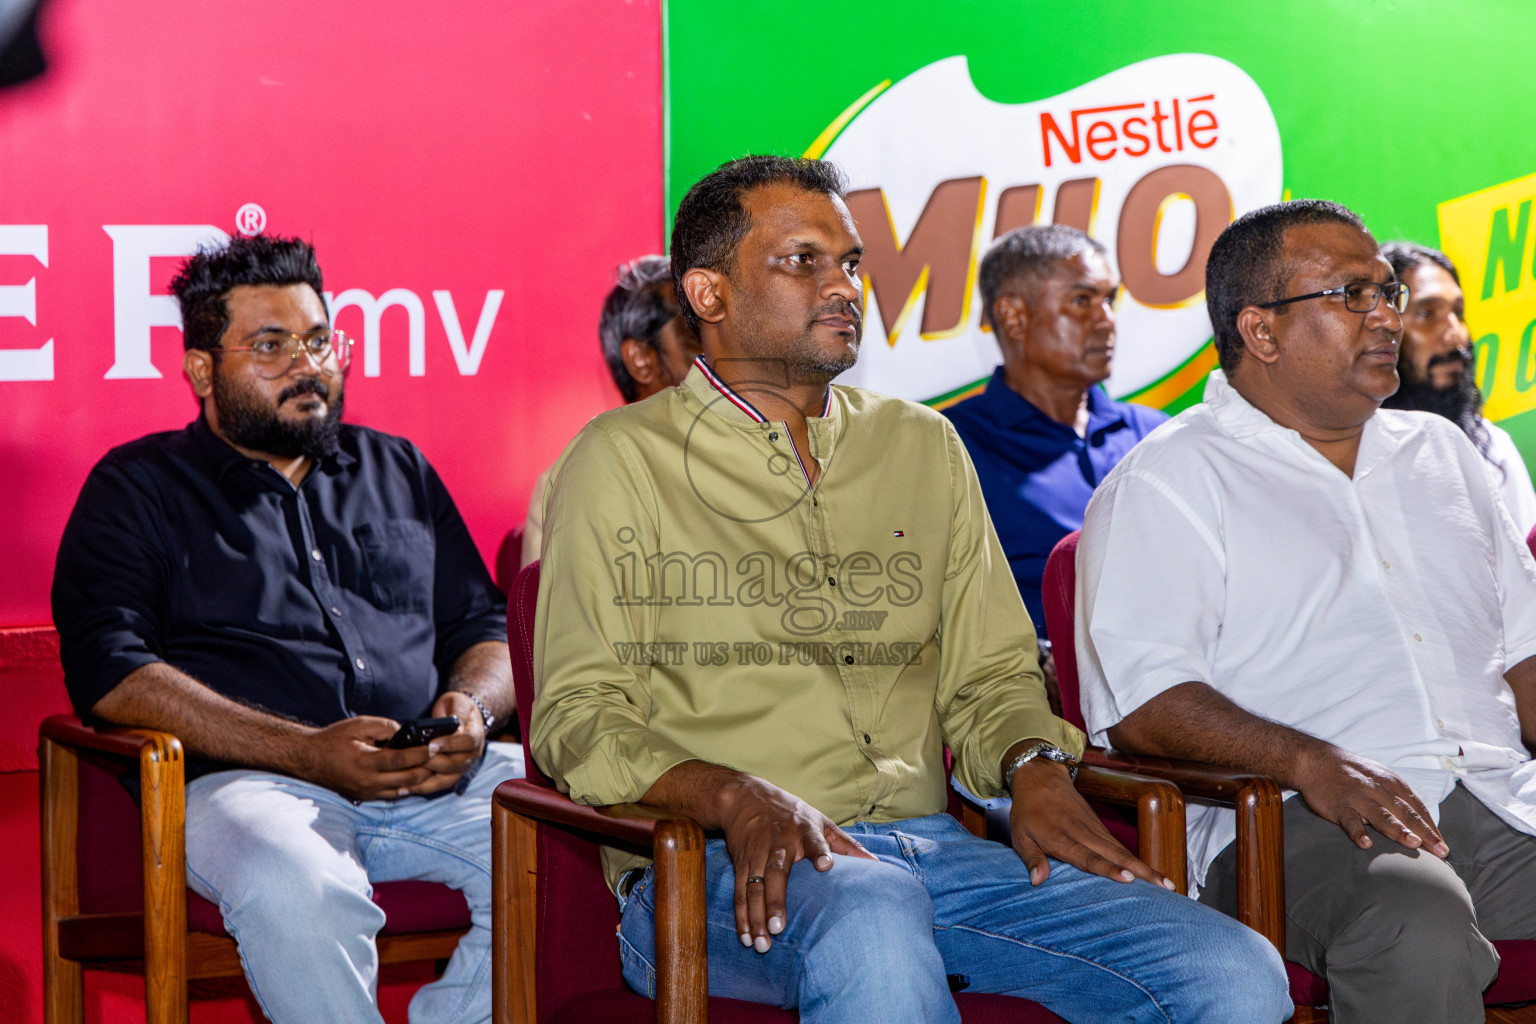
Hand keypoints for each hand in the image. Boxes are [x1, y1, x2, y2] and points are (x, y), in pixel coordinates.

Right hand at [296, 716, 436, 800]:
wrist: (309, 758)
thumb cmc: (334, 739)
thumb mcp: (359, 725)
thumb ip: (386, 727)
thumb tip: (407, 735)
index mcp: (366, 762)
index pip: (401, 760)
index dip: (421, 754)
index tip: (435, 746)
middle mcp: (368, 782)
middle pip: (408, 779)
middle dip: (427, 768)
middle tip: (440, 757)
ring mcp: (367, 793)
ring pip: (403, 790)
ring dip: (419, 779)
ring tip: (432, 766)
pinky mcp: (366, 797)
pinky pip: (393, 795)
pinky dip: (407, 786)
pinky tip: (416, 775)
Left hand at [403, 691, 489, 795]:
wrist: (464, 718)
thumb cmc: (457, 708)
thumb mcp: (457, 703)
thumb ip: (454, 713)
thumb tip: (445, 724)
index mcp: (477, 735)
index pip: (467, 741)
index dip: (449, 744)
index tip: (430, 744)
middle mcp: (472, 755)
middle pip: (455, 764)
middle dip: (432, 763)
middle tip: (412, 762)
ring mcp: (462, 767)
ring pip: (445, 780)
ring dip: (424, 781)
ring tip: (403, 782)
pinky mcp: (451, 775)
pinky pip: (437, 785)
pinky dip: (420, 788)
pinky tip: (402, 789)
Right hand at [716, 775, 875, 953]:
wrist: (744, 797)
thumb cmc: (791, 813)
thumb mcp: (820, 821)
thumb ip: (846, 844)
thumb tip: (877, 864)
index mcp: (804, 831)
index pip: (814, 841)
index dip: (820, 852)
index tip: (826, 865)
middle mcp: (779, 843)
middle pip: (776, 873)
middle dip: (776, 901)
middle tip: (778, 928)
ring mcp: (757, 854)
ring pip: (754, 887)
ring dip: (756, 917)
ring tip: (762, 943)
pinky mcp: (740, 862)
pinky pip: (739, 892)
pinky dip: (742, 916)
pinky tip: (747, 937)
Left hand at [1008, 758, 1173, 888]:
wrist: (1042, 777)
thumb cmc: (1029, 810)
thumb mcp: (1020, 834)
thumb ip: (1031, 858)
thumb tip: (1037, 881)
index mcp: (1064, 839)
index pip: (1089, 857)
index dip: (1109, 869)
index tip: (1128, 878)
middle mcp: (1085, 835)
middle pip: (1117, 855)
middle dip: (1142, 872)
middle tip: (1166, 888)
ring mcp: (1096, 830)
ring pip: (1124, 851)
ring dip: (1147, 868)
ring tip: (1168, 886)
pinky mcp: (1100, 828)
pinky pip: (1121, 847)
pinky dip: (1138, 861)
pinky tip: (1152, 875)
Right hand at [1292, 745, 1448, 855]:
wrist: (1314, 759)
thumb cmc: (1352, 772)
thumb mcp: (1379, 777)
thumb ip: (1398, 797)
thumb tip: (1420, 823)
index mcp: (1391, 783)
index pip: (1417, 807)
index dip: (1431, 827)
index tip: (1442, 846)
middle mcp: (1377, 789)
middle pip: (1405, 813)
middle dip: (1424, 832)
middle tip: (1440, 851)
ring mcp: (1357, 797)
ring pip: (1381, 815)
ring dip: (1397, 829)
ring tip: (1412, 843)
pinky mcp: (1338, 805)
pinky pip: (1349, 820)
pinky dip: (1357, 831)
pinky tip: (1365, 843)